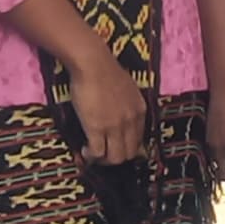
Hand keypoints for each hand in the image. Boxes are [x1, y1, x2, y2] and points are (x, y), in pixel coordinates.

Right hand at [64, 50, 149, 169]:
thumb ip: (127, 104)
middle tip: (101, 154)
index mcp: (140, 111)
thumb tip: (120, 113)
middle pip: (129, 154)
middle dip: (115, 158)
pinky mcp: (97, 128)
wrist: (93, 63)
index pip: (139, 141)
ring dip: (103, 160)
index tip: (113, 147)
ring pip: (115, 158)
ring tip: (92, 154)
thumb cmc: (105, 71)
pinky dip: (90, 156)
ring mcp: (115, 126)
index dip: (125, 148)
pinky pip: (97, 153)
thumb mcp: (128, 89)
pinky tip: (84, 151)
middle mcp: (131, 121)